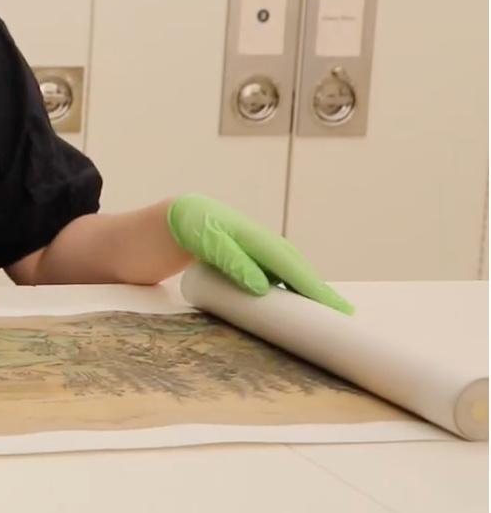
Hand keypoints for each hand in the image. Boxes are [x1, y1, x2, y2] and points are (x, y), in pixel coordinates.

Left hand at [167, 193, 352, 313]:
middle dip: (320, 291)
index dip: (313, 288)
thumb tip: (261, 288)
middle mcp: (267, 243)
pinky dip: (293, 287)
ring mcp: (263, 249)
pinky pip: (281, 273)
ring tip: (329, 313)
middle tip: (344, 314)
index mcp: (258, 238)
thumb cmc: (197, 228)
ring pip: (292, 271)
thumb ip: (233, 261)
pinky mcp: (257, 257)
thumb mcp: (209, 242)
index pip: (291, 267)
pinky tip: (299, 303)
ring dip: (309, 290)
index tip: (334, 306)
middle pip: (298, 269)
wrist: (187, 215)